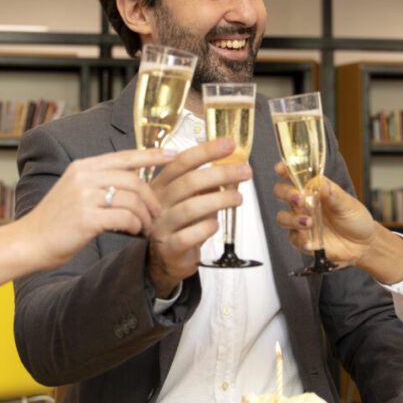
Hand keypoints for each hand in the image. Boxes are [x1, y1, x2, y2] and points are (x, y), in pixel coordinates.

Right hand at [23, 147, 170, 268]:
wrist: (28, 242)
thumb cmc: (53, 223)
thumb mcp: (73, 192)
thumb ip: (97, 183)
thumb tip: (129, 185)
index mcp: (82, 167)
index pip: (125, 156)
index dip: (152, 155)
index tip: (173, 155)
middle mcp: (83, 176)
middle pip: (133, 180)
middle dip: (151, 198)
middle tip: (157, 214)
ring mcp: (84, 196)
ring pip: (132, 199)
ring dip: (145, 215)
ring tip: (146, 228)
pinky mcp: (86, 218)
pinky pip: (125, 217)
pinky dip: (135, 226)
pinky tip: (134, 233)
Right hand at [146, 138, 249, 295]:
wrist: (165, 259)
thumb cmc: (181, 224)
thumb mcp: (189, 199)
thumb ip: (205, 183)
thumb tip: (233, 165)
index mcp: (161, 185)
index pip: (181, 162)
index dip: (206, 151)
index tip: (229, 144)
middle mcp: (158, 203)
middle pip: (188, 182)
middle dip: (220, 173)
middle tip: (244, 171)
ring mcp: (161, 225)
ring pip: (190, 208)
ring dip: (219, 200)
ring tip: (238, 197)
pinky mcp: (169, 247)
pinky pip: (190, 235)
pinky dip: (207, 227)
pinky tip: (216, 224)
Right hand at [272, 166, 380, 265]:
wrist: (362, 244)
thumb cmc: (355, 218)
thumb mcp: (349, 204)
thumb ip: (335, 196)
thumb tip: (324, 186)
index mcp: (313, 188)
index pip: (294, 175)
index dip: (285, 170)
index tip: (281, 169)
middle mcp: (304, 203)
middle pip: (281, 193)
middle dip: (286, 193)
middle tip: (299, 198)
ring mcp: (301, 221)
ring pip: (283, 217)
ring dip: (292, 219)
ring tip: (308, 222)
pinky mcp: (302, 239)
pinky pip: (293, 239)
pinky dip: (300, 240)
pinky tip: (311, 243)